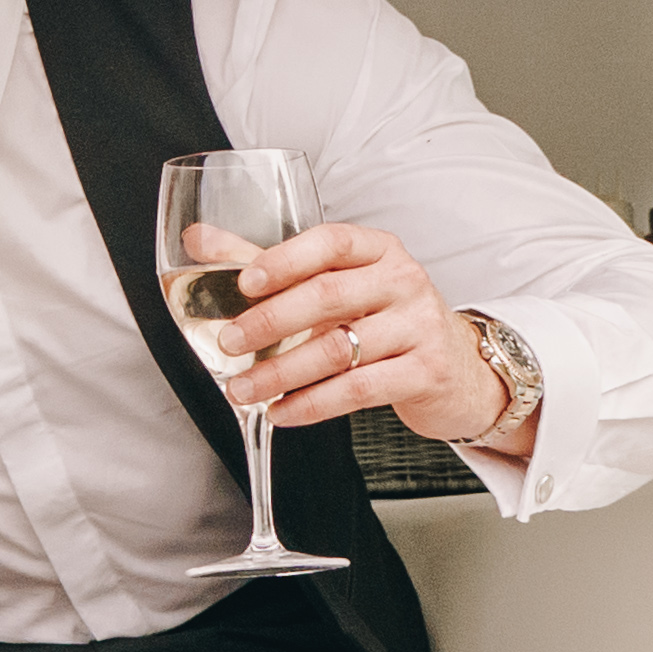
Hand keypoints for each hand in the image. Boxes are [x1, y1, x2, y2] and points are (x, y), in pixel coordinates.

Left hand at [186, 219, 523, 453]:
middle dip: (271, 322)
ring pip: (339, 349)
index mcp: (378, 249)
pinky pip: (359, 390)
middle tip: (229, 342)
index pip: (331, 241)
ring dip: (281, 373)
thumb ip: (266, 261)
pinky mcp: (426, 371)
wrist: (455, 367)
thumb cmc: (381, 318)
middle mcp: (404, 279)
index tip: (244, 282)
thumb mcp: (335, 283)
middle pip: (330, 296)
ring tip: (242, 390)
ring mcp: (420, 325)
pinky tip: (281, 412)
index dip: (286, 259)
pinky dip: (313, 404)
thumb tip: (197, 239)